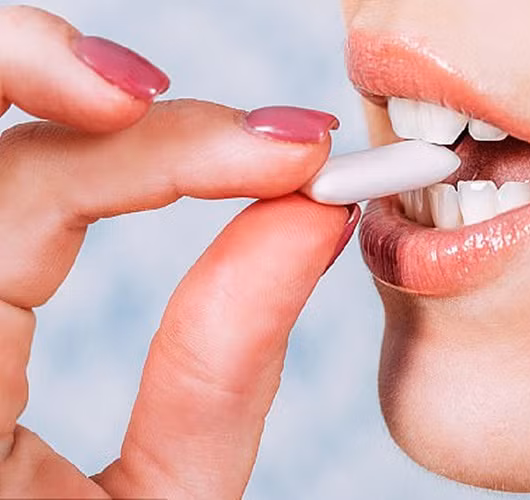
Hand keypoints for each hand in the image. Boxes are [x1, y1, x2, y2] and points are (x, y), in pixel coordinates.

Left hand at [0, 6, 358, 498]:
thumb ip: (226, 363)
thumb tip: (307, 222)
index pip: (29, 197)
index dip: (168, 150)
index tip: (295, 154)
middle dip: (120, 106)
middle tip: (267, 133)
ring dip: (79, 97)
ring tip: (211, 123)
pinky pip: (3, 190)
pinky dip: (73, 143)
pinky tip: (135, 131)